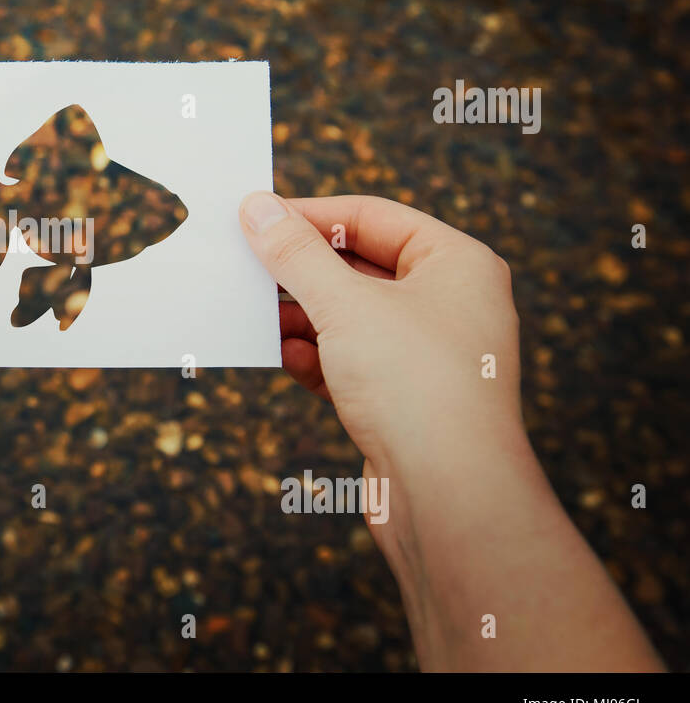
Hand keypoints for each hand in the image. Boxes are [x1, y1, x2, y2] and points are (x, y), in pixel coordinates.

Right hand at [238, 192, 522, 480]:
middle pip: (361, 265)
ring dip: (303, 315)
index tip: (255, 218)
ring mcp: (430, 356)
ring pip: (352, 318)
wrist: (450, 496)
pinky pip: (352, 362)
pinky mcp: (407, 402)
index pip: (372, 217)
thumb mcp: (344, 304)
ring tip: (254, 311)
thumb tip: (257, 206)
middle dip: (302, 269)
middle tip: (245, 264)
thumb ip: (296, 253)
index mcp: (457, 264)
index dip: (310, 214)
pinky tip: (284, 355)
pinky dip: (316, 356)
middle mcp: (451, 304)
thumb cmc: (415, 385)